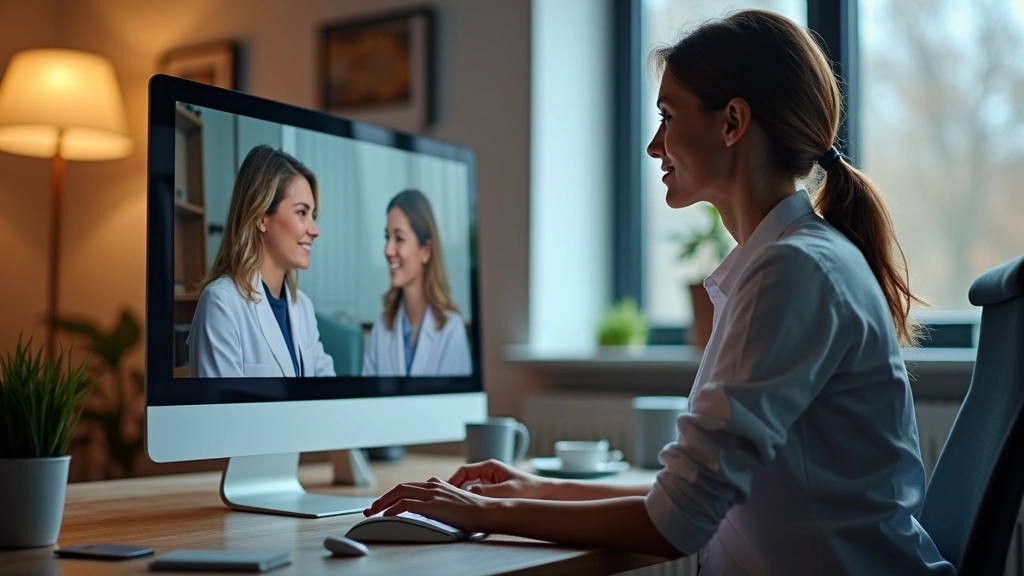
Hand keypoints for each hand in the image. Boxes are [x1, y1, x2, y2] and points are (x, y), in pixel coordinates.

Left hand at [363, 477, 493, 532]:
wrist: (488, 512)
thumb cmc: (475, 512)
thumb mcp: (454, 505)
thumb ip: (440, 505)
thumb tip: (427, 514)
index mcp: (437, 484)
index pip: (409, 487)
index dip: (392, 495)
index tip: (383, 505)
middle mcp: (433, 485)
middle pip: (400, 487)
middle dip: (382, 498)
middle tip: (371, 509)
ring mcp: (432, 494)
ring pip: (399, 492)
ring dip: (383, 503)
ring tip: (373, 513)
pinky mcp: (433, 505)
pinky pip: (406, 504)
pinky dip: (393, 509)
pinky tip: (386, 517)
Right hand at [448, 459, 557, 499]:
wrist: (545, 495)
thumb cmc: (529, 490)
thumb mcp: (507, 491)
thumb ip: (488, 492)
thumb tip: (469, 493)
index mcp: (490, 467)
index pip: (464, 471)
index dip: (452, 481)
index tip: (445, 492)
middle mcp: (488, 473)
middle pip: (464, 480)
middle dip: (454, 490)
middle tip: (445, 502)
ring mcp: (490, 483)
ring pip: (470, 490)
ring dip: (463, 498)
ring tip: (455, 508)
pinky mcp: (493, 493)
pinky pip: (478, 497)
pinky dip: (472, 503)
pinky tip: (469, 512)